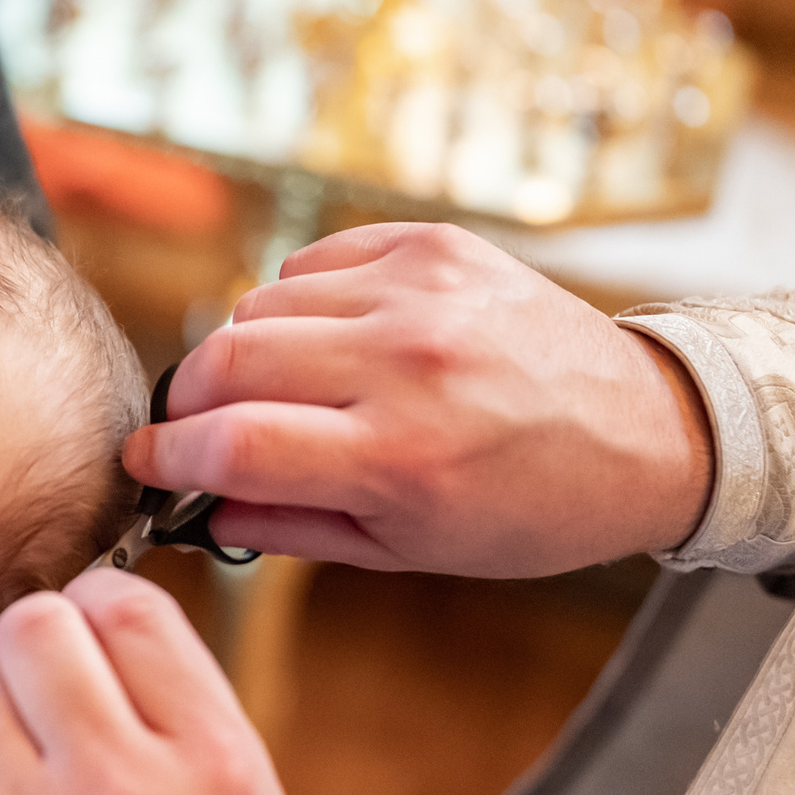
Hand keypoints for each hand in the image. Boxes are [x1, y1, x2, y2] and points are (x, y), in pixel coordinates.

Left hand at [0, 572, 287, 794]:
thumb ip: (181, 695)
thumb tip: (99, 599)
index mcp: (211, 762)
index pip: (128, 606)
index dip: (97, 605)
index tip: (89, 637)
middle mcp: (123, 785)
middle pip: (35, 624)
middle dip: (33, 647)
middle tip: (43, 697)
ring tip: (19, 771)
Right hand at [124, 222, 713, 577]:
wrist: (647, 428)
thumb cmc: (530, 506)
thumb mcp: (411, 549)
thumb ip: (293, 527)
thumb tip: (201, 507)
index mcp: (401, 457)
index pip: (229, 444)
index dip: (166, 458)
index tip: (147, 464)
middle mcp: (406, 364)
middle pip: (226, 360)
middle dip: (189, 402)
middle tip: (194, 429)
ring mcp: (419, 293)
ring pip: (259, 305)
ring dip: (247, 353)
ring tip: (284, 390)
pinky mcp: (433, 245)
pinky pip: (312, 263)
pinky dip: (299, 304)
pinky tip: (333, 342)